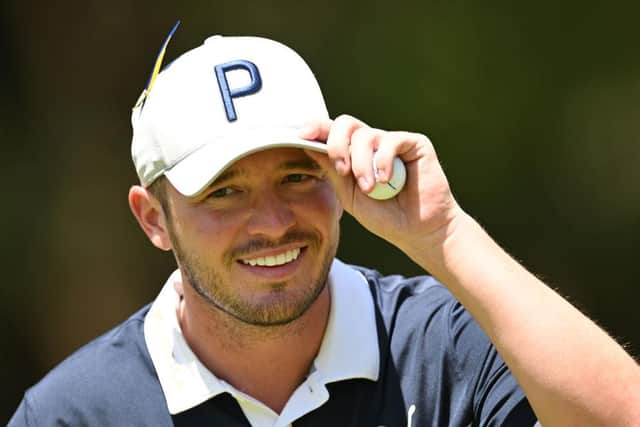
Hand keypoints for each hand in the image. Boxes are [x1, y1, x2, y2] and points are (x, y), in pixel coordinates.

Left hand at [301, 114, 462, 259]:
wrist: (418, 230)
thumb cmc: (385, 216)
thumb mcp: (349, 195)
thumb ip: (332, 170)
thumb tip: (308, 145)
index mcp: (354, 154)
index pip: (332, 132)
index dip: (316, 127)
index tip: (302, 135)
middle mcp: (372, 144)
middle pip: (345, 123)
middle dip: (337, 145)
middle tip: (342, 171)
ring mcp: (392, 141)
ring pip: (365, 135)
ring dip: (361, 163)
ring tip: (370, 188)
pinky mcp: (414, 143)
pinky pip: (390, 141)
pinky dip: (382, 161)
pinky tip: (385, 181)